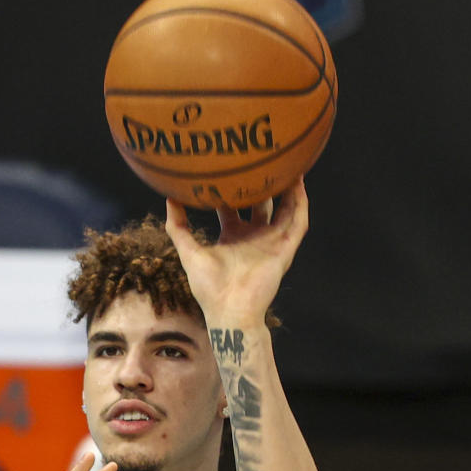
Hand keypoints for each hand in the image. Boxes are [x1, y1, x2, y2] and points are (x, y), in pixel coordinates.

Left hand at [164, 177, 308, 325]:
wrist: (230, 309)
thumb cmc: (209, 287)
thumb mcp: (189, 251)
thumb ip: (178, 227)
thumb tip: (170, 199)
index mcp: (233, 237)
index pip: (234, 208)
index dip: (232, 190)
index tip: (228, 169)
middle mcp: (254, 238)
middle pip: (262, 205)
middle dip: (262, 185)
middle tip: (260, 160)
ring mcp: (271, 243)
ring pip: (285, 210)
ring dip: (288, 189)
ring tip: (289, 164)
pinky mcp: (285, 249)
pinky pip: (298, 222)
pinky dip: (300, 203)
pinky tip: (299, 184)